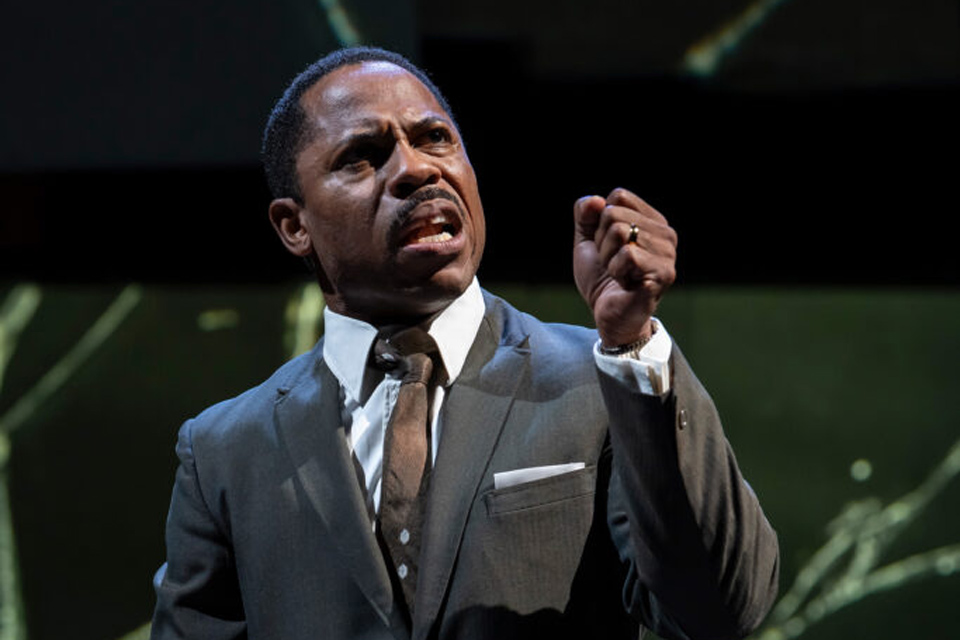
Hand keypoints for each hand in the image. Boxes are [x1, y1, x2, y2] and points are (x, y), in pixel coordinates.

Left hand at [573, 188, 676, 347]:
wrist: (608, 316)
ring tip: (618, 274)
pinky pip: (626, 255)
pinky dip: (615, 271)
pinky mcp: (663, 274)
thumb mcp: (587, 241)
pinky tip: (625, 283)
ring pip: (619, 232)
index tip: (608, 245)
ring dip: (607, 258)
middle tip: (612, 264)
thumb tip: (595, 201)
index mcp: (652, 221)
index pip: (619, 195)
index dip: (600, 221)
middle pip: (614, 213)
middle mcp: (666, 234)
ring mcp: (668, 254)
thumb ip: (586, 215)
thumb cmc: (602, 279)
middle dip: (601, 242)